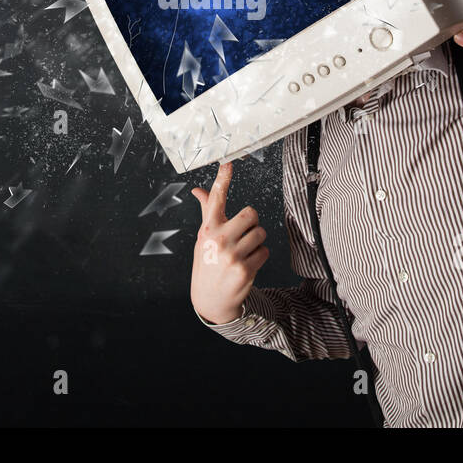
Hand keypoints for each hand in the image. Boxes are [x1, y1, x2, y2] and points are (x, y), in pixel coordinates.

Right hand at [189, 162, 269, 325]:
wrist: (210, 300)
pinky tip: (247, 265)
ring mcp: (232, 255)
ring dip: (256, 242)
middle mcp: (218, 239)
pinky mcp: (245, 269)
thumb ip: (207, 212)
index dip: (222, 179)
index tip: (227, 162)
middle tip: (243, 234)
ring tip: (243, 252)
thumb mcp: (204, 238)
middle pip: (251, 214)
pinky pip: (265, 252)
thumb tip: (198, 190)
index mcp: (208, 228)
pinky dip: (259, 257)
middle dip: (252, 223)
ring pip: (260, 233)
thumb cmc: (208, 263)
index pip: (215, 198)